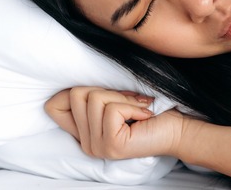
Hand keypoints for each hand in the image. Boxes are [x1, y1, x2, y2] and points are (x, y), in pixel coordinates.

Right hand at [44, 87, 185, 158]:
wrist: (177, 130)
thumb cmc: (149, 111)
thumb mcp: (116, 99)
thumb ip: (94, 96)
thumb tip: (72, 84)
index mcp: (84, 133)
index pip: (53, 106)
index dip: (73, 92)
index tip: (107, 98)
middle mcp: (86, 143)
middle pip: (77, 94)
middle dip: (107, 90)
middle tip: (129, 102)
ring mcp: (96, 146)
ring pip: (94, 99)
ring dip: (122, 97)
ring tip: (138, 108)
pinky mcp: (110, 144)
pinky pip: (112, 109)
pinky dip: (132, 106)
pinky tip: (144, 116)